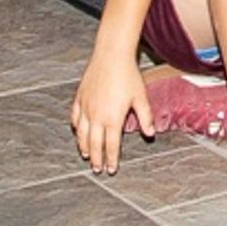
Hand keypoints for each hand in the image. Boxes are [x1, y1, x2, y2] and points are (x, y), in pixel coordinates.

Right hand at [69, 53, 154, 171]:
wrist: (111, 56)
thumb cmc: (128, 76)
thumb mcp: (141, 97)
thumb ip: (145, 117)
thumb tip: (150, 134)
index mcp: (113, 119)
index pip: (111, 146)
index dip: (111, 159)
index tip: (111, 170)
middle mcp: (97, 116)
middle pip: (94, 144)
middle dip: (96, 158)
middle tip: (97, 169)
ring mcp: (86, 107)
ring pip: (82, 133)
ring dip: (83, 146)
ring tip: (85, 155)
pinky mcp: (79, 98)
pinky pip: (75, 117)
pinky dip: (76, 127)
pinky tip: (78, 131)